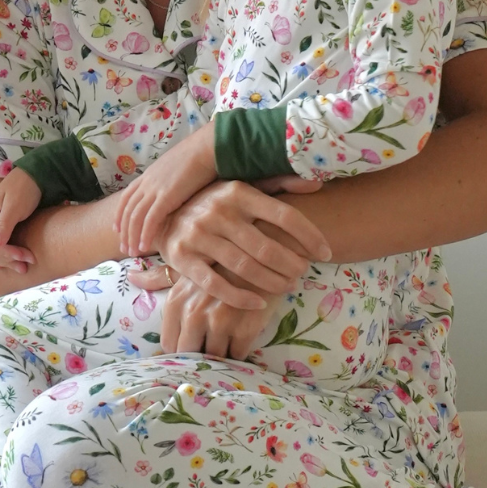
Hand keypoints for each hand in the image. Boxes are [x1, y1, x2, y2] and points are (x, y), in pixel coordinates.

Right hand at [0, 168, 40, 273]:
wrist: (35, 174)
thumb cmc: (24, 187)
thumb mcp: (14, 205)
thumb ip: (3, 225)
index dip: (4, 255)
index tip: (22, 256)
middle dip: (7, 260)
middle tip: (27, 264)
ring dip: (7, 261)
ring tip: (23, 268)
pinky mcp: (2, 227)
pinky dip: (3, 257)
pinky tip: (7, 265)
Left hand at [115, 124, 217, 256]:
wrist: (206, 148)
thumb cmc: (198, 157)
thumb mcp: (176, 169)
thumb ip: (168, 181)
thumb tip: (171, 192)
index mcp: (148, 176)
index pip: (126, 198)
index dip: (120, 214)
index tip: (117, 229)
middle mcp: (147, 183)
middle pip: (128, 210)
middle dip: (124, 231)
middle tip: (123, 248)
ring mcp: (155, 189)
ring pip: (135, 217)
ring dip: (131, 236)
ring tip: (132, 252)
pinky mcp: (166, 197)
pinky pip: (150, 220)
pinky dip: (145, 234)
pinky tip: (144, 246)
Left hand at [130, 268, 272, 360]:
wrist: (261, 252)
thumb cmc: (221, 260)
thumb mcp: (186, 265)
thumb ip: (158, 276)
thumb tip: (131, 276)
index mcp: (176, 302)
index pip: (170, 344)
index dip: (183, 346)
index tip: (195, 343)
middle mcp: (193, 314)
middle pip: (190, 354)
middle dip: (201, 354)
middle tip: (213, 344)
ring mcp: (219, 322)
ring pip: (215, 356)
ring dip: (222, 352)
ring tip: (230, 336)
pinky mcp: (244, 328)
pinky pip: (239, 354)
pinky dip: (241, 349)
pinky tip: (244, 334)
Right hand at [139, 180, 331, 309]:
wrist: (160, 214)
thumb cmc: (212, 202)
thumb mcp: (241, 188)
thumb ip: (278, 184)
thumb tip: (316, 185)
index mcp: (238, 191)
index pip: (284, 215)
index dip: (310, 236)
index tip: (326, 252)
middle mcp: (218, 210)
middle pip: (267, 247)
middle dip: (293, 265)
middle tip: (303, 273)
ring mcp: (198, 235)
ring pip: (245, 267)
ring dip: (273, 282)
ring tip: (288, 287)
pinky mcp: (182, 258)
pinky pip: (216, 285)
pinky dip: (241, 297)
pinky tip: (259, 303)